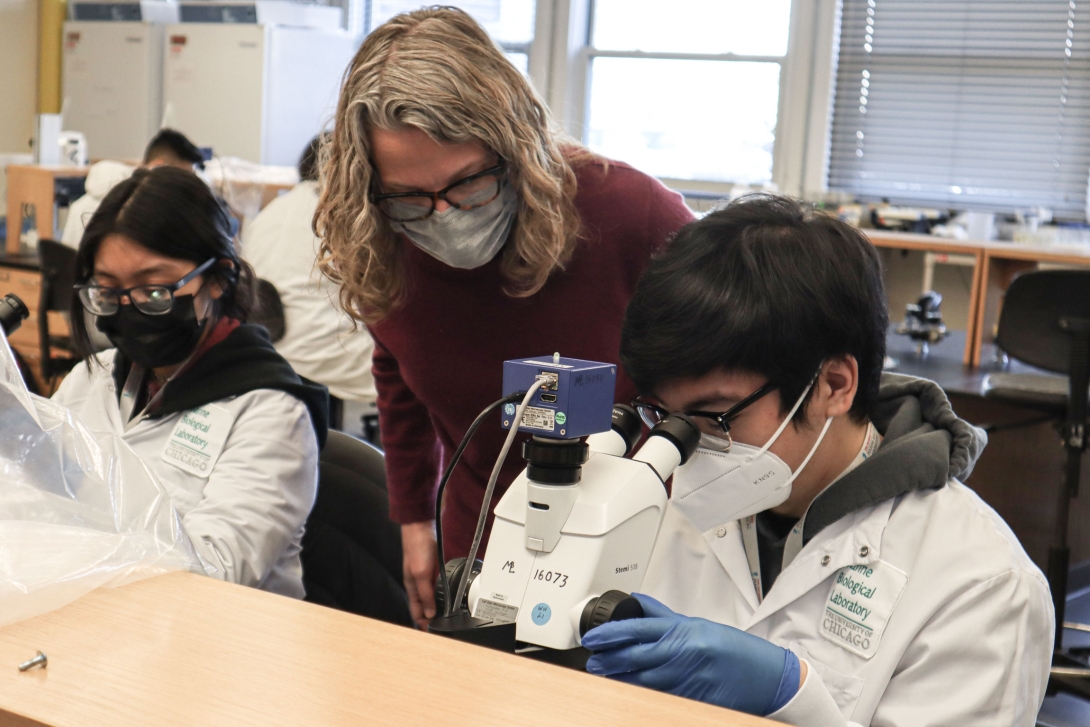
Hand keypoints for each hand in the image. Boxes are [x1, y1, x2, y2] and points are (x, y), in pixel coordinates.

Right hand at [401, 521, 438, 629]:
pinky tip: (447, 594)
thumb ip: (425, 594)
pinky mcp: (432, 566)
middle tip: (440, 628)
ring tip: (444, 616)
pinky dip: (440, 593)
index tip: (430, 633)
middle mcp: (417, 582)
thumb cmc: (416, 547)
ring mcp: (425, 574)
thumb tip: (429, 614)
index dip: (422, 623)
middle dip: (429, 617)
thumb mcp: (421, 573)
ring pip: (430, 595)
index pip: (415, 611)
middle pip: (423, 605)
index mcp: (411, 586)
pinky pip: (436, 584)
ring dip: (435, 606)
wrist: (421, 525)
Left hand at [582, 594, 800, 715]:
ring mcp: (686, 679)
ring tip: (603, 677)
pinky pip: (659, 697)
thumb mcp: (700, 625)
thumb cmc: (736, 650)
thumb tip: (637, 603)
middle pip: (634, 656)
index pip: (637, 628)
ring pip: (641, 680)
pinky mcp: (691, 700)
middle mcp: (683, 653)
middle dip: (608, 660)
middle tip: (592, 662)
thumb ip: (664, 616)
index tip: (592, 638)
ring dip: (619, 679)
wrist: (767, 677)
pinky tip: (628, 692)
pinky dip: (641, 694)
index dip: (610, 633)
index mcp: (684, 631)